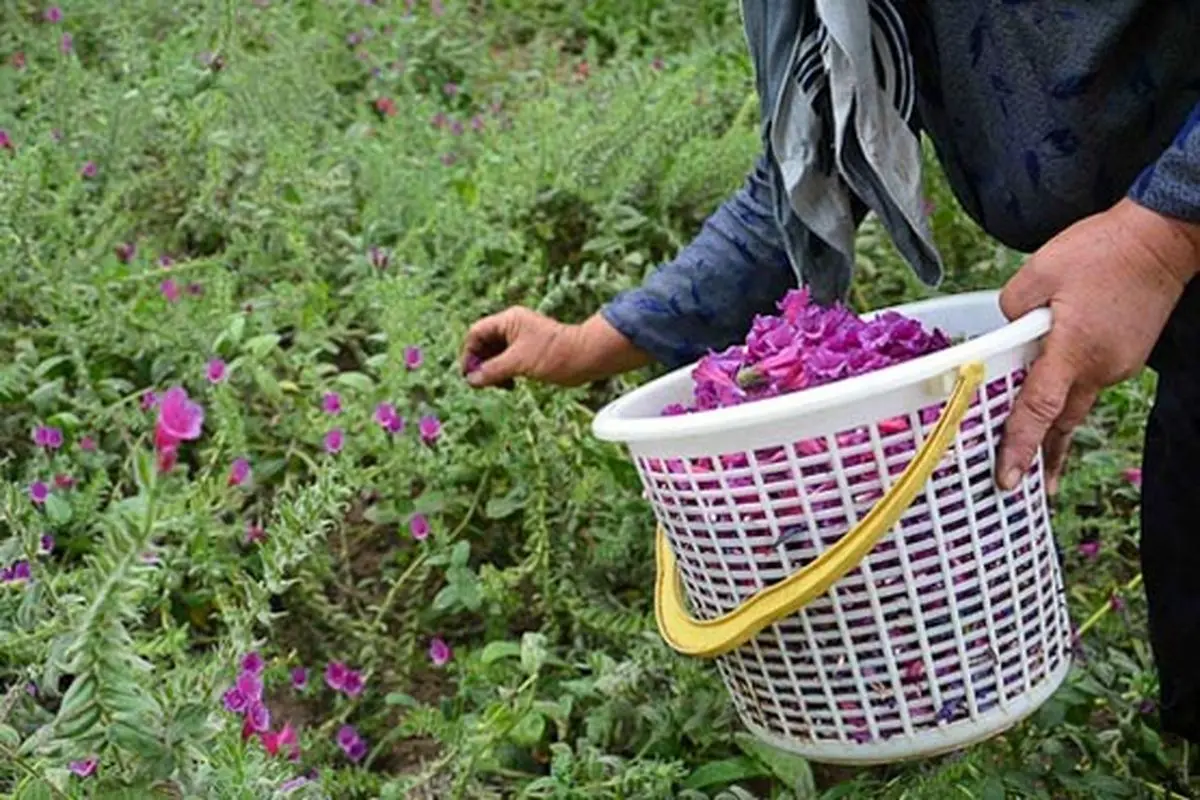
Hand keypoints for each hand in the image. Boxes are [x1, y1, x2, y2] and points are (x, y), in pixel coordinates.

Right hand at [461, 307, 652, 387]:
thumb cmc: (555, 354)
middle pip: (484, 343)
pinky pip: (508, 360)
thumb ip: (493, 370)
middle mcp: (513, 327)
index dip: (469, 353)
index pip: (477, 333)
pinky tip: (510, 384)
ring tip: (500, 385)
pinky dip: (504, 372)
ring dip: (493, 370)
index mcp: (509, 320)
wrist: (587, 357)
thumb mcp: (518, 363)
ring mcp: (522, 339)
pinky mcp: (529, 351)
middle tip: (483, 382)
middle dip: (481, 363)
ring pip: (496, 354)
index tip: (470, 374)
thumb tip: (472, 379)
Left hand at [997, 198, 1199, 493]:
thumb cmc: (1101, 251)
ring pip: (1075, 401)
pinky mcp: (1126, 355)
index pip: (1039, 410)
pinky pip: (1089, 380)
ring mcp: (1117, 365)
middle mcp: (1099, 368)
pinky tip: (1056, 385)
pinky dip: (1070, 389)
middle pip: (1062, 422)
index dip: (1020, 447)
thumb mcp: (1037, 274)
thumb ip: (1011, 312)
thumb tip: (1009, 336)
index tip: (1008, 480)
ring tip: (1034, 450)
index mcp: (1072, 351)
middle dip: (1043, 458)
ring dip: (1054, 423)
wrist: (1160, 240)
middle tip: (1022, 487)